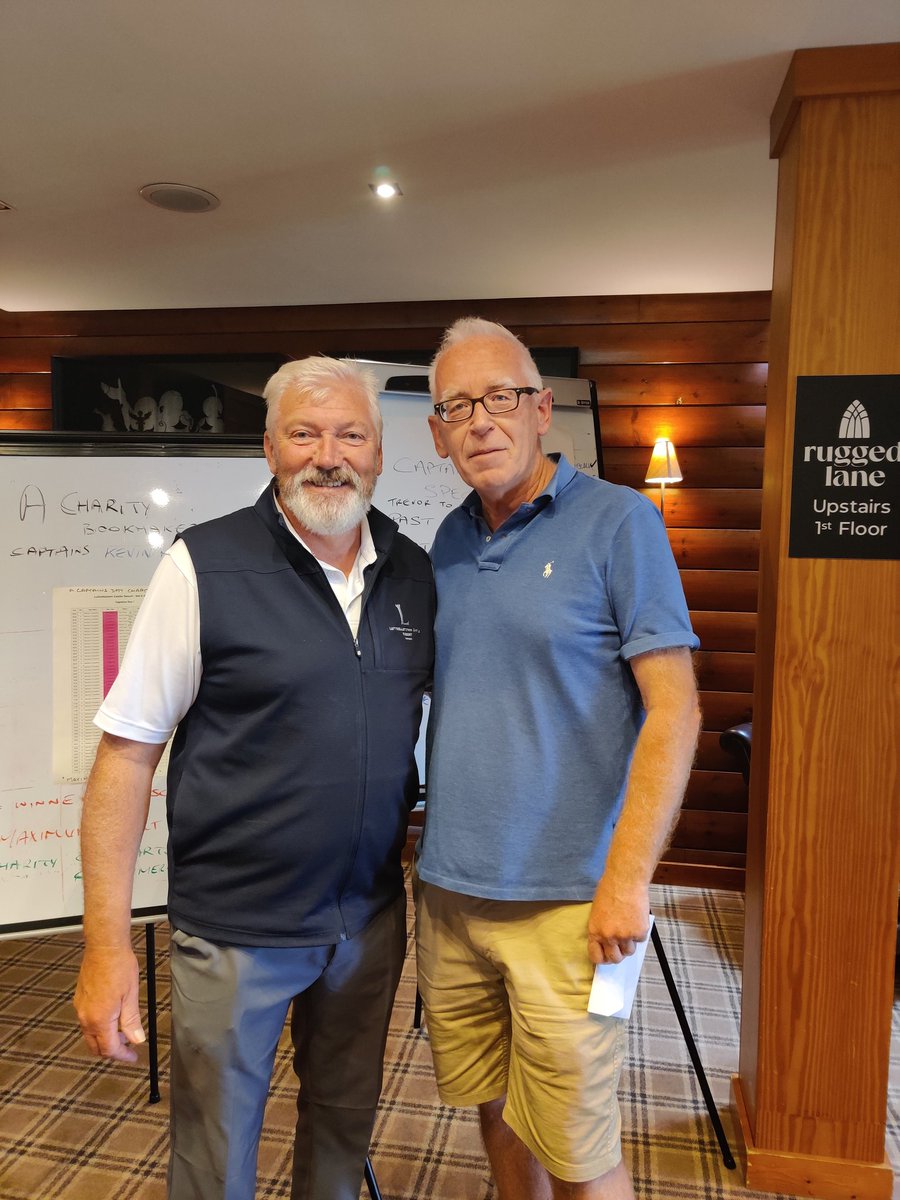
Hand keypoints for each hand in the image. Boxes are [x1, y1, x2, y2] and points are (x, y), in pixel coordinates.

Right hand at [74, 946, 145, 1063]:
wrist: (104, 947)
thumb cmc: (118, 966)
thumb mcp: (131, 995)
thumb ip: (132, 1021)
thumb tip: (136, 1039)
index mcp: (99, 1019)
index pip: (109, 1048)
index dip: (122, 1055)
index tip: (132, 1056)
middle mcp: (86, 1017)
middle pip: (96, 1046)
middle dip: (112, 1051)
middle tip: (128, 1048)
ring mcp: (81, 1008)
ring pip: (90, 1035)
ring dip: (105, 1038)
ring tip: (123, 1031)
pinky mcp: (80, 999)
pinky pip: (87, 1022)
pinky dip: (99, 1027)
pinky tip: (112, 1017)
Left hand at [587, 877, 650, 964]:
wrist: (625, 880)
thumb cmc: (610, 889)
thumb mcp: (597, 911)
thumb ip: (601, 928)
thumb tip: (607, 941)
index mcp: (595, 931)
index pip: (596, 957)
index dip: (603, 958)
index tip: (607, 955)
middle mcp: (609, 937)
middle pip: (615, 958)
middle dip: (619, 953)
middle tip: (622, 944)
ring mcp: (624, 936)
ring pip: (630, 951)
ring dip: (630, 942)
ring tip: (630, 925)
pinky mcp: (639, 932)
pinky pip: (641, 940)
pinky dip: (640, 932)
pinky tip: (637, 918)